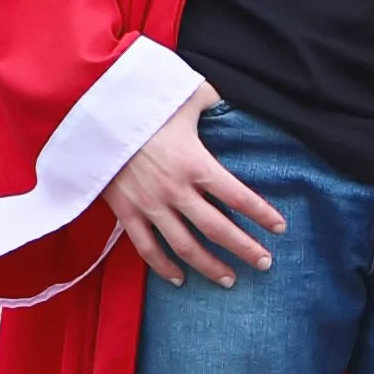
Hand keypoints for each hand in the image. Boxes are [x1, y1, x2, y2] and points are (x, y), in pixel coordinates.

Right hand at [103, 84, 285, 287]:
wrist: (93, 115)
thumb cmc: (143, 103)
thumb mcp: (186, 94)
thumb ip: (211, 101)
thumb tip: (225, 102)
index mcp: (197, 164)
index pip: (239, 197)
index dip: (262, 215)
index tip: (279, 228)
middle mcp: (177, 191)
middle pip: (218, 230)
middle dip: (245, 250)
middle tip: (265, 264)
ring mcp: (151, 206)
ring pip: (186, 247)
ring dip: (210, 267)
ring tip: (229, 279)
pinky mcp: (127, 213)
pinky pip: (147, 248)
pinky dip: (163, 267)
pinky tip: (179, 279)